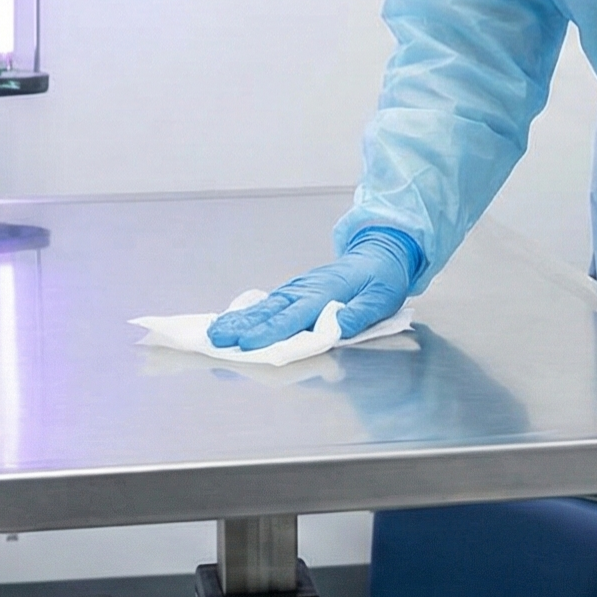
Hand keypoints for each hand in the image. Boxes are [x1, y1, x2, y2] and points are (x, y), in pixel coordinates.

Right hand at [207, 228, 420, 351]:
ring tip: (215, 332)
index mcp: (326, 293)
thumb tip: (338, 328)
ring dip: (239, 320)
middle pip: (269, 311)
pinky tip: (232, 320)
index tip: (248, 344)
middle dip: (241, 327)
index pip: (294, 317)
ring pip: (264, 306)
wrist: (380, 252)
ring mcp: (298, 289)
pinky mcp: (296, 291)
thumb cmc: (382, 278)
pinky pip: (269, 303)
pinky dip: (248, 312)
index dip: (270, 332)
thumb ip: (359, 314)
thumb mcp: (382, 298)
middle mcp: (306, 290)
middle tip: (216, 339)